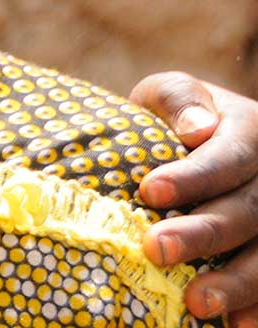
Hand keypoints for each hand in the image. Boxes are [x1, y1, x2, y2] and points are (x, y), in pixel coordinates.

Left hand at [133, 72, 257, 324]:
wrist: (199, 137)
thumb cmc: (175, 117)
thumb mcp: (171, 92)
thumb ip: (179, 99)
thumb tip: (197, 128)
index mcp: (250, 134)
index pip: (228, 157)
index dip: (193, 177)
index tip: (150, 191)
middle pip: (247, 211)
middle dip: (204, 233)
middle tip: (156, 249)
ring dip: (237, 282)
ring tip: (197, 303)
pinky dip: (257, 305)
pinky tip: (237, 325)